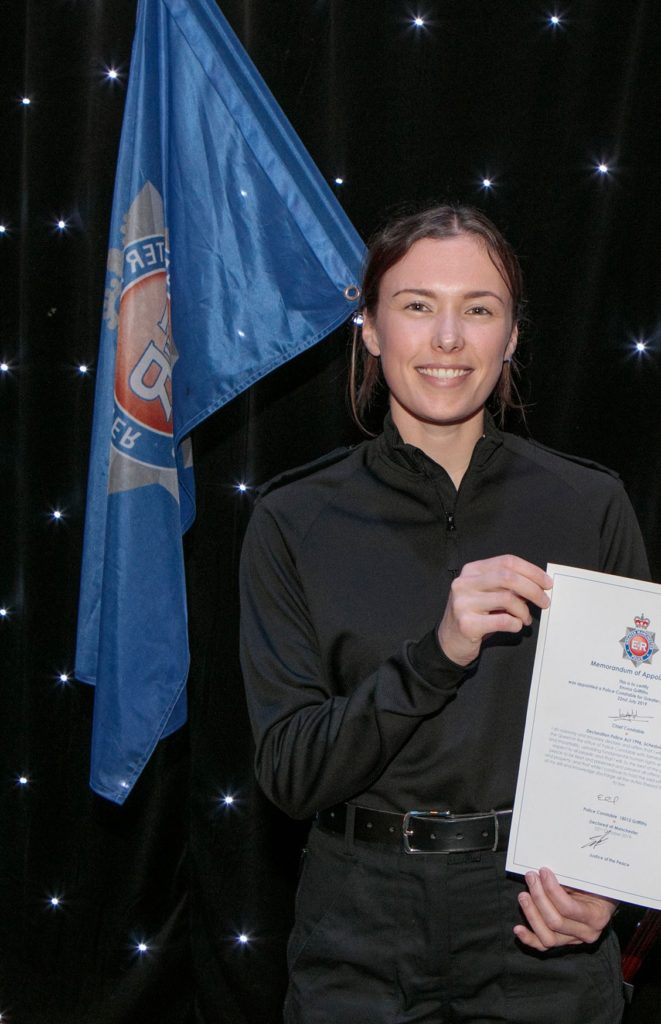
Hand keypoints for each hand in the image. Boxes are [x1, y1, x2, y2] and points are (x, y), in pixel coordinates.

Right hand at [437, 554, 552, 665]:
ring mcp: (463, 603)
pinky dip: (516, 624)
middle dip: (533, 589)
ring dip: (524, 611)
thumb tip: (537, 584)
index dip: (531, 571)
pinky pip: (503, 621)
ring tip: (525, 618)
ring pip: (507, 599)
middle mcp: (464, 583)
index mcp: (471, 570)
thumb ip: (506, 585)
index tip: (547, 583)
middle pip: (508, 577)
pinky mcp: (467, 624)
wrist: (449, 642)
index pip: (507, 561)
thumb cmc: (474, 615)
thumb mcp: (487, 593)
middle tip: (544, 601)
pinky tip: (515, 626)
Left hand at [514, 867, 617, 950]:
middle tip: (531, 876)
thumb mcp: (587, 880)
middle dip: (539, 897)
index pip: (568, 908)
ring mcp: (574, 940)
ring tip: (523, 895)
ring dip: (532, 914)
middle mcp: (587, 933)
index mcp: (596, 917)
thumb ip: (570, 880)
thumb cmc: (594, 885)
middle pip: (555, 921)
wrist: (603, 899)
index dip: (552, 890)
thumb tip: (545, 873)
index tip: (543, 871)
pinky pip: (543, 945)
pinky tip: (517, 929)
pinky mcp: (562, 942)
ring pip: (548, 936)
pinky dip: (529, 938)